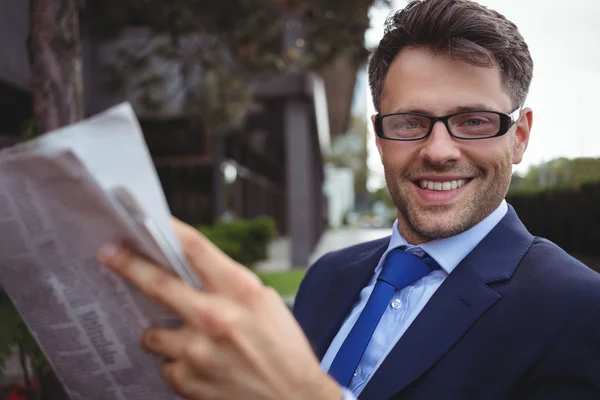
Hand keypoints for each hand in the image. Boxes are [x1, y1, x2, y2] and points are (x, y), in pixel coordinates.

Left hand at [97, 218, 340, 399]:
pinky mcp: (188, 380)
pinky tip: (201, 365)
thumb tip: (191, 269)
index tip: (147, 222)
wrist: (292, 398)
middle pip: (158, 283)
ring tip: (190, 341)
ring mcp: (197, 351)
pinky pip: (166, 365)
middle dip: (128, 265)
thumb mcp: (265, 301)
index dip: (168, 230)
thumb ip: (228, 284)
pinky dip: (177, 363)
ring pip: (153, 334)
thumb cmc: (283, 348)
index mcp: (239, 290)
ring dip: (163, 334)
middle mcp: (215, 317)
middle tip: (109, 253)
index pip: (195, 249)